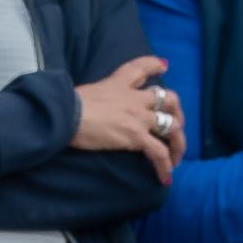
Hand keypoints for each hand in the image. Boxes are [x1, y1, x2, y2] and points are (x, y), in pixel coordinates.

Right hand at [72, 52, 183, 175]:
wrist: (65, 115)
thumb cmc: (65, 104)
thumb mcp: (82, 91)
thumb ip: (94, 95)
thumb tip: (82, 104)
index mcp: (119, 83)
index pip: (141, 67)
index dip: (155, 65)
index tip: (163, 67)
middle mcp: (135, 98)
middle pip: (169, 98)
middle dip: (177, 111)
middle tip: (175, 124)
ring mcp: (139, 117)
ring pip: (172, 127)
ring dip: (178, 142)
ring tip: (176, 157)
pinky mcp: (137, 137)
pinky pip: (159, 153)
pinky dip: (165, 166)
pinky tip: (165, 177)